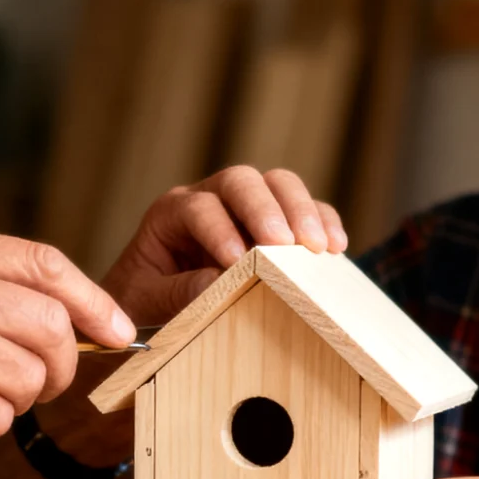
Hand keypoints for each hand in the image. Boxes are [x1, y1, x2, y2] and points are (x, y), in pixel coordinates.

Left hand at [101, 165, 348, 325]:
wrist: (149, 297)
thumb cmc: (143, 296)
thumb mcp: (147, 298)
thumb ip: (177, 291)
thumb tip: (219, 283)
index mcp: (171, 212)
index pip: (198, 207)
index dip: (219, 229)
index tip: (236, 259)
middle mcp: (209, 196)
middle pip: (241, 181)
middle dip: (266, 209)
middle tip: (286, 244)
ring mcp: (243, 204)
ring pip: (276, 183)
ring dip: (301, 210)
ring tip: (318, 246)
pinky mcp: (273, 219)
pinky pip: (301, 206)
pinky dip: (322, 219)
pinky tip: (336, 247)